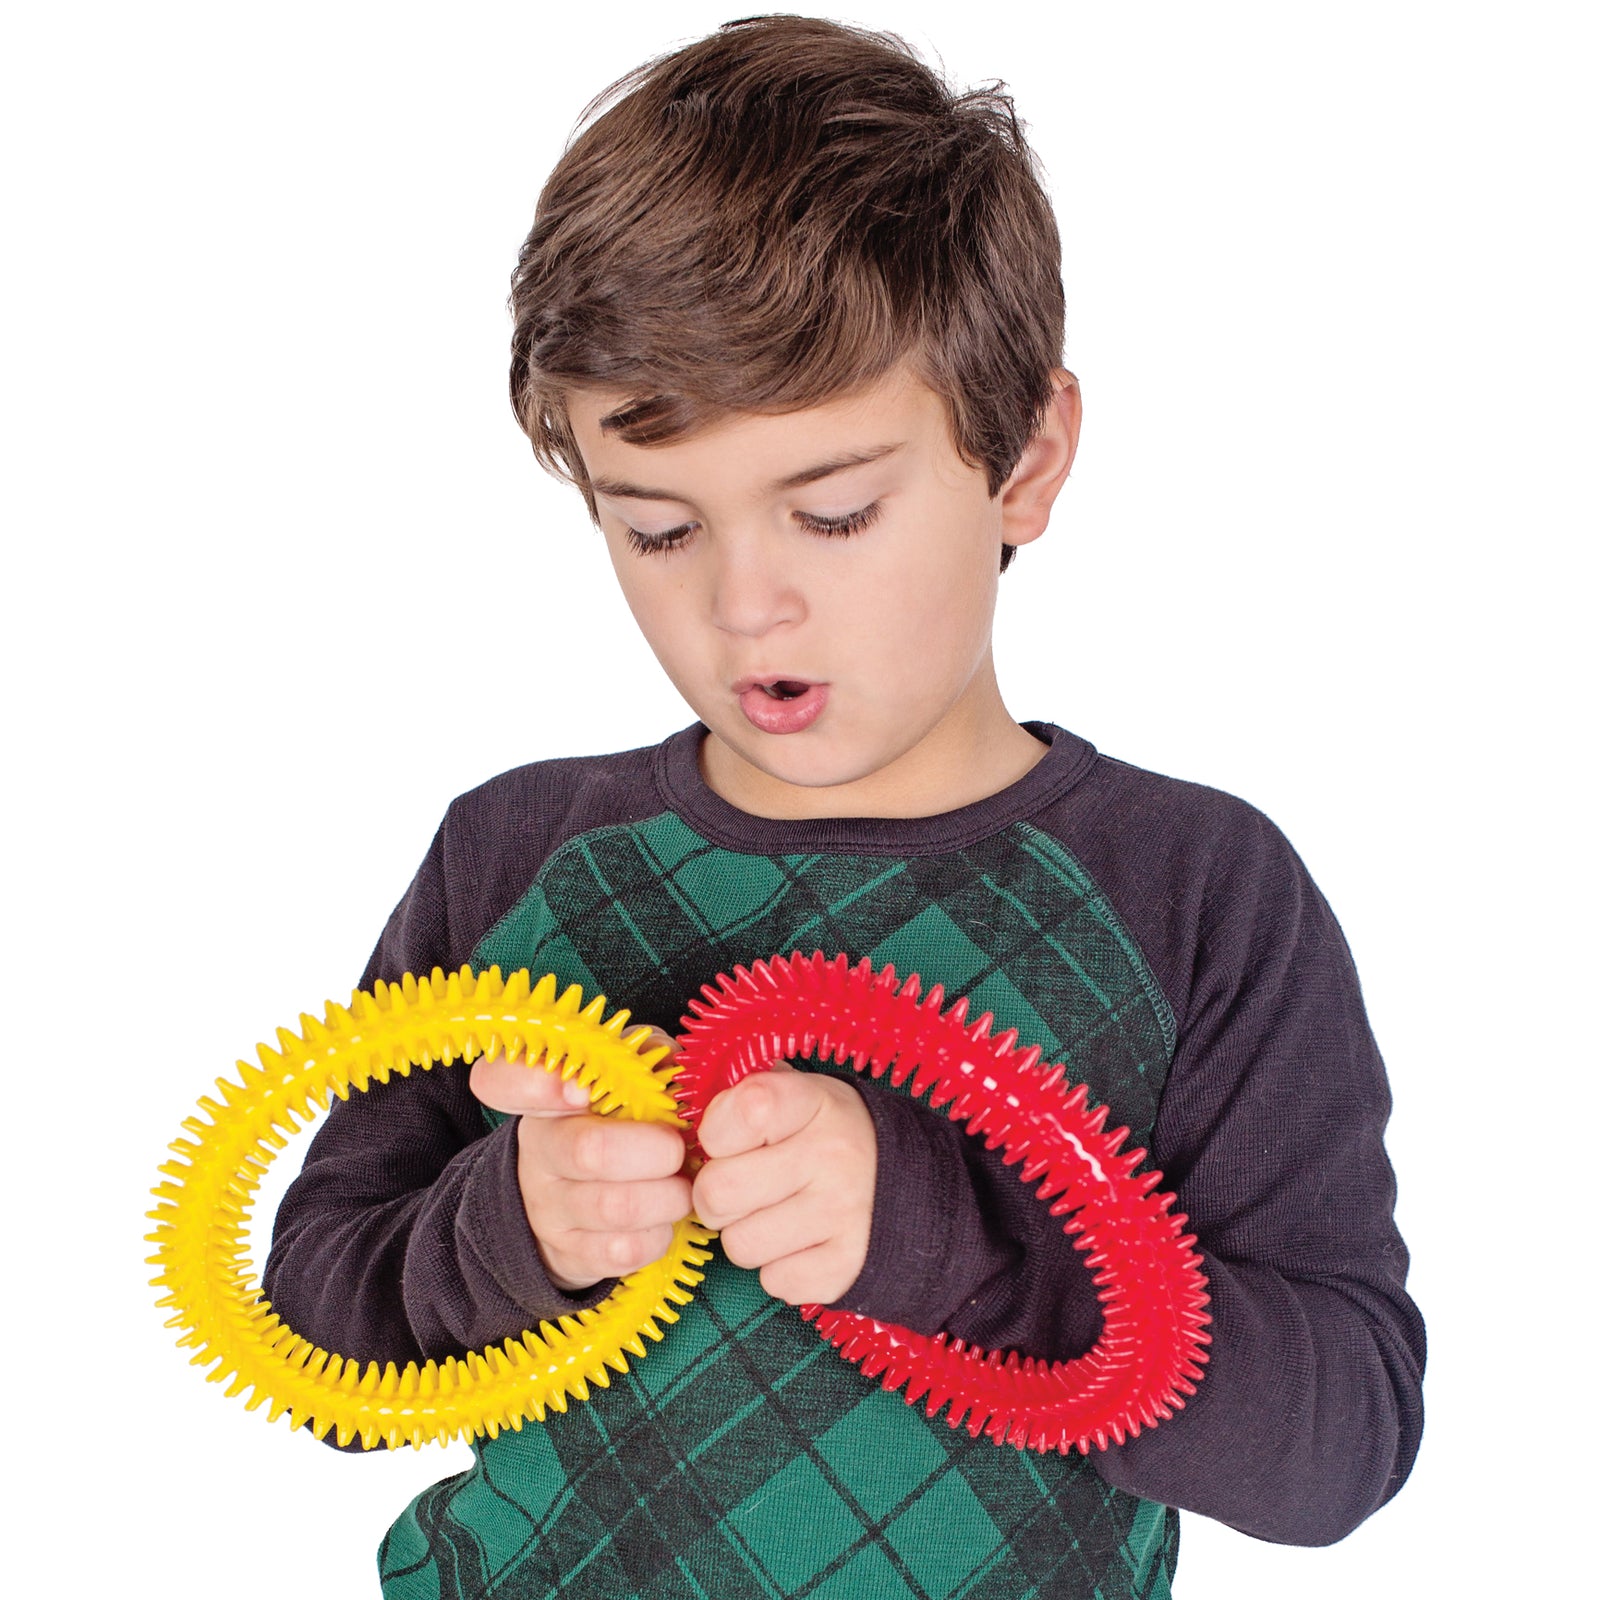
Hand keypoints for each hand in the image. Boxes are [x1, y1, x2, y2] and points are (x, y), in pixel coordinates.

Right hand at [469, 1029, 691, 1292]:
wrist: (576, 1203)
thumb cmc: (616, 1123)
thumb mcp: (623, 1076)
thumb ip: (644, 1056)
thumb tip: (672, 1066)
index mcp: (545, 1097)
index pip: (504, 1081)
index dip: (537, 1083)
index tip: (580, 1089)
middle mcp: (539, 1150)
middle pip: (589, 1150)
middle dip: (654, 1149)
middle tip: (678, 1148)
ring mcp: (550, 1208)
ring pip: (615, 1207)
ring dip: (667, 1196)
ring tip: (682, 1185)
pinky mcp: (571, 1254)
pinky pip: (624, 1251)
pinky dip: (659, 1235)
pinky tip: (663, 1219)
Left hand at [691, 1064, 876, 1305]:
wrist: (916, 1189)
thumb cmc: (830, 1138)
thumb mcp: (799, 1096)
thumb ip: (743, 1096)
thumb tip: (684, 1118)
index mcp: (813, 1102)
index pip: (728, 1117)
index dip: (715, 1135)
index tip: (733, 1139)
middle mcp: (832, 1156)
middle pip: (716, 1194)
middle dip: (718, 1196)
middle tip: (745, 1188)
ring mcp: (843, 1216)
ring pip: (738, 1245)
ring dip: (748, 1235)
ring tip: (780, 1213)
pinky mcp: (846, 1268)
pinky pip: (773, 1281)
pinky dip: (781, 1267)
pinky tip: (805, 1241)